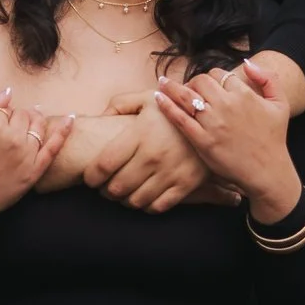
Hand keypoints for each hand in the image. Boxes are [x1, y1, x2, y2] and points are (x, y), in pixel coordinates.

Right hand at [0, 92, 69, 239]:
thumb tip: (7, 92)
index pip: (6, 110)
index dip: (0, 116)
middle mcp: (14, 139)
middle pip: (24, 116)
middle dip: (18, 118)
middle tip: (8, 129)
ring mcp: (27, 155)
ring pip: (39, 126)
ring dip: (36, 121)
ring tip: (31, 121)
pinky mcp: (35, 171)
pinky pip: (54, 147)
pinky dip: (63, 131)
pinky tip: (71, 119)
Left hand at [89, 103, 240, 213]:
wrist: (215, 119)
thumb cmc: (174, 109)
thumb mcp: (147, 98)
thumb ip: (119, 103)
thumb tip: (99, 118)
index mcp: (140, 134)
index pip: (103, 165)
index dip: (91, 177)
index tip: (90, 178)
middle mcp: (153, 155)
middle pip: (116, 187)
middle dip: (105, 191)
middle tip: (105, 187)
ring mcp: (171, 172)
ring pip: (135, 201)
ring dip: (124, 200)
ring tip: (123, 193)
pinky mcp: (186, 184)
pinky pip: (157, 207)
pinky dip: (145, 206)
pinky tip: (143, 196)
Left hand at [153, 58, 300, 222]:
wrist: (267, 171)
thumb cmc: (274, 138)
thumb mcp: (280, 104)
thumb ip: (268, 78)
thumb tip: (246, 63)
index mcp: (244, 94)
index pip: (218, 73)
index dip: (211, 77)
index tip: (208, 85)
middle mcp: (226, 105)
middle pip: (200, 81)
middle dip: (193, 82)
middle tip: (188, 89)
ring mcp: (213, 123)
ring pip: (186, 96)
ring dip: (172, 87)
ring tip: (162, 84)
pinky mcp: (202, 140)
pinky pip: (179, 118)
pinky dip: (166, 105)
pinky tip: (157, 97)